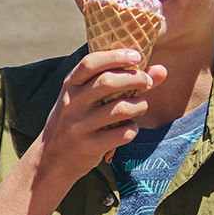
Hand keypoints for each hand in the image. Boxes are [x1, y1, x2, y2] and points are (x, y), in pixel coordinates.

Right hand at [31, 49, 162, 189]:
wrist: (51, 159)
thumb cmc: (77, 120)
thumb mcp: (87, 98)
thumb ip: (120, 81)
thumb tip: (161, 70)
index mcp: (70, 85)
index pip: (91, 63)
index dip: (116, 56)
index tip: (137, 55)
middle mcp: (72, 103)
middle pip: (108, 82)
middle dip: (135, 78)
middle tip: (148, 82)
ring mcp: (79, 126)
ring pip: (120, 109)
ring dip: (138, 105)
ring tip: (140, 105)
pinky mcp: (89, 146)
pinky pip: (122, 134)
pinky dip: (132, 129)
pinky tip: (129, 128)